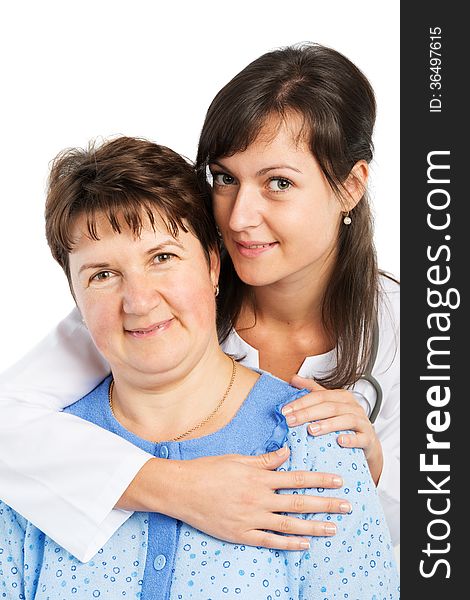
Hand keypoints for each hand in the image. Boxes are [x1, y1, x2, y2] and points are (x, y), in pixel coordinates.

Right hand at [119, 447, 351, 550]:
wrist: (181, 489)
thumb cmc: (208, 470)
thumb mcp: (238, 458)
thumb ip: (265, 459)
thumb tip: (288, 453)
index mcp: (259, 477)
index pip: (297, 478)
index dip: (320, 479)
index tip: (338, 480)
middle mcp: (259, 498)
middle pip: (299, 503)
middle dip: (326, 505)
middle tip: (347, 506)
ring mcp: (251, 519)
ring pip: (289, 525)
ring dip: (313, 527)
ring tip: (332, 529)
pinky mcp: (241, 534)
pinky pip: (269, 541)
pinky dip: (288, 543)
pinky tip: (304, 544)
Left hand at [285, 375, 382, 484]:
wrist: (368, 444)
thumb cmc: (345, 424)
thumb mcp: (329, 405)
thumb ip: (313, 391)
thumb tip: (293, 379)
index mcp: (342, 397)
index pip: (319, 396)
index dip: (301, 402)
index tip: (285, 411)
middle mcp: (353, 407)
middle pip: (329, 407)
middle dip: (308, 413)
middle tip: (291, 421)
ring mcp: (362, 422)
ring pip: (346, 420)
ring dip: (328, 424)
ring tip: (311, 430)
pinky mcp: (369, 439)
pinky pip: (361, 438)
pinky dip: (351, 439)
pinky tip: (339, 441)